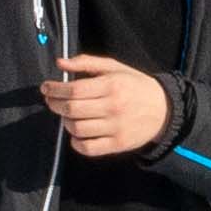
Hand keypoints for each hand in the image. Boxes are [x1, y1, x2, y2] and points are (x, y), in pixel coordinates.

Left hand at [40, 53, 171, 160]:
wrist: (165, 110)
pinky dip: (76, 142)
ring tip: (67, 116)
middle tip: (52, 101)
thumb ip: (87, 63)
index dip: (55, 89)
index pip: (74, 90)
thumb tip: (60, 62)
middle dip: (55, 105)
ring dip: (65, 122)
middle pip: (72, 109)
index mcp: (112, 85)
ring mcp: (115, 128)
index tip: (46, 88)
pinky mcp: (118, 145)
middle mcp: (113, 107)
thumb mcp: (115, 68)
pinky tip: (77, 134)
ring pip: (77, 129)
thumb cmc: (136, 86)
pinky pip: (88, 148)